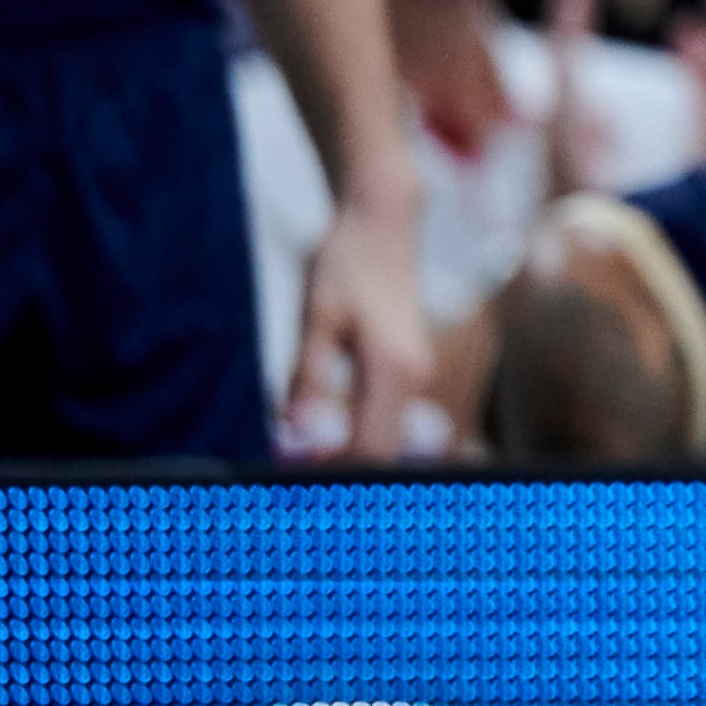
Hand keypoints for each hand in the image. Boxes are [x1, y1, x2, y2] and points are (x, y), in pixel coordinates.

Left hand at [291, 196, 433, 460]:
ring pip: (386, 436)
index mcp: (394, 369)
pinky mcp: (410, 366)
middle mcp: (416, 377)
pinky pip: (386, 417)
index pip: (369, 448)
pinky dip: (357, 433)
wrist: (382, 222)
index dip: (331, 473)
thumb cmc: (347, 264)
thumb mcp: (318, 320)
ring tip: (300, 458)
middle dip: (340, 471)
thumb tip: (297, 435)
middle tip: (288, 479)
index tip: (289, 482)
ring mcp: (418, 372)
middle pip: (383, 451)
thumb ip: (310, 381)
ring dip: (347, 453)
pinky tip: (323, 433)